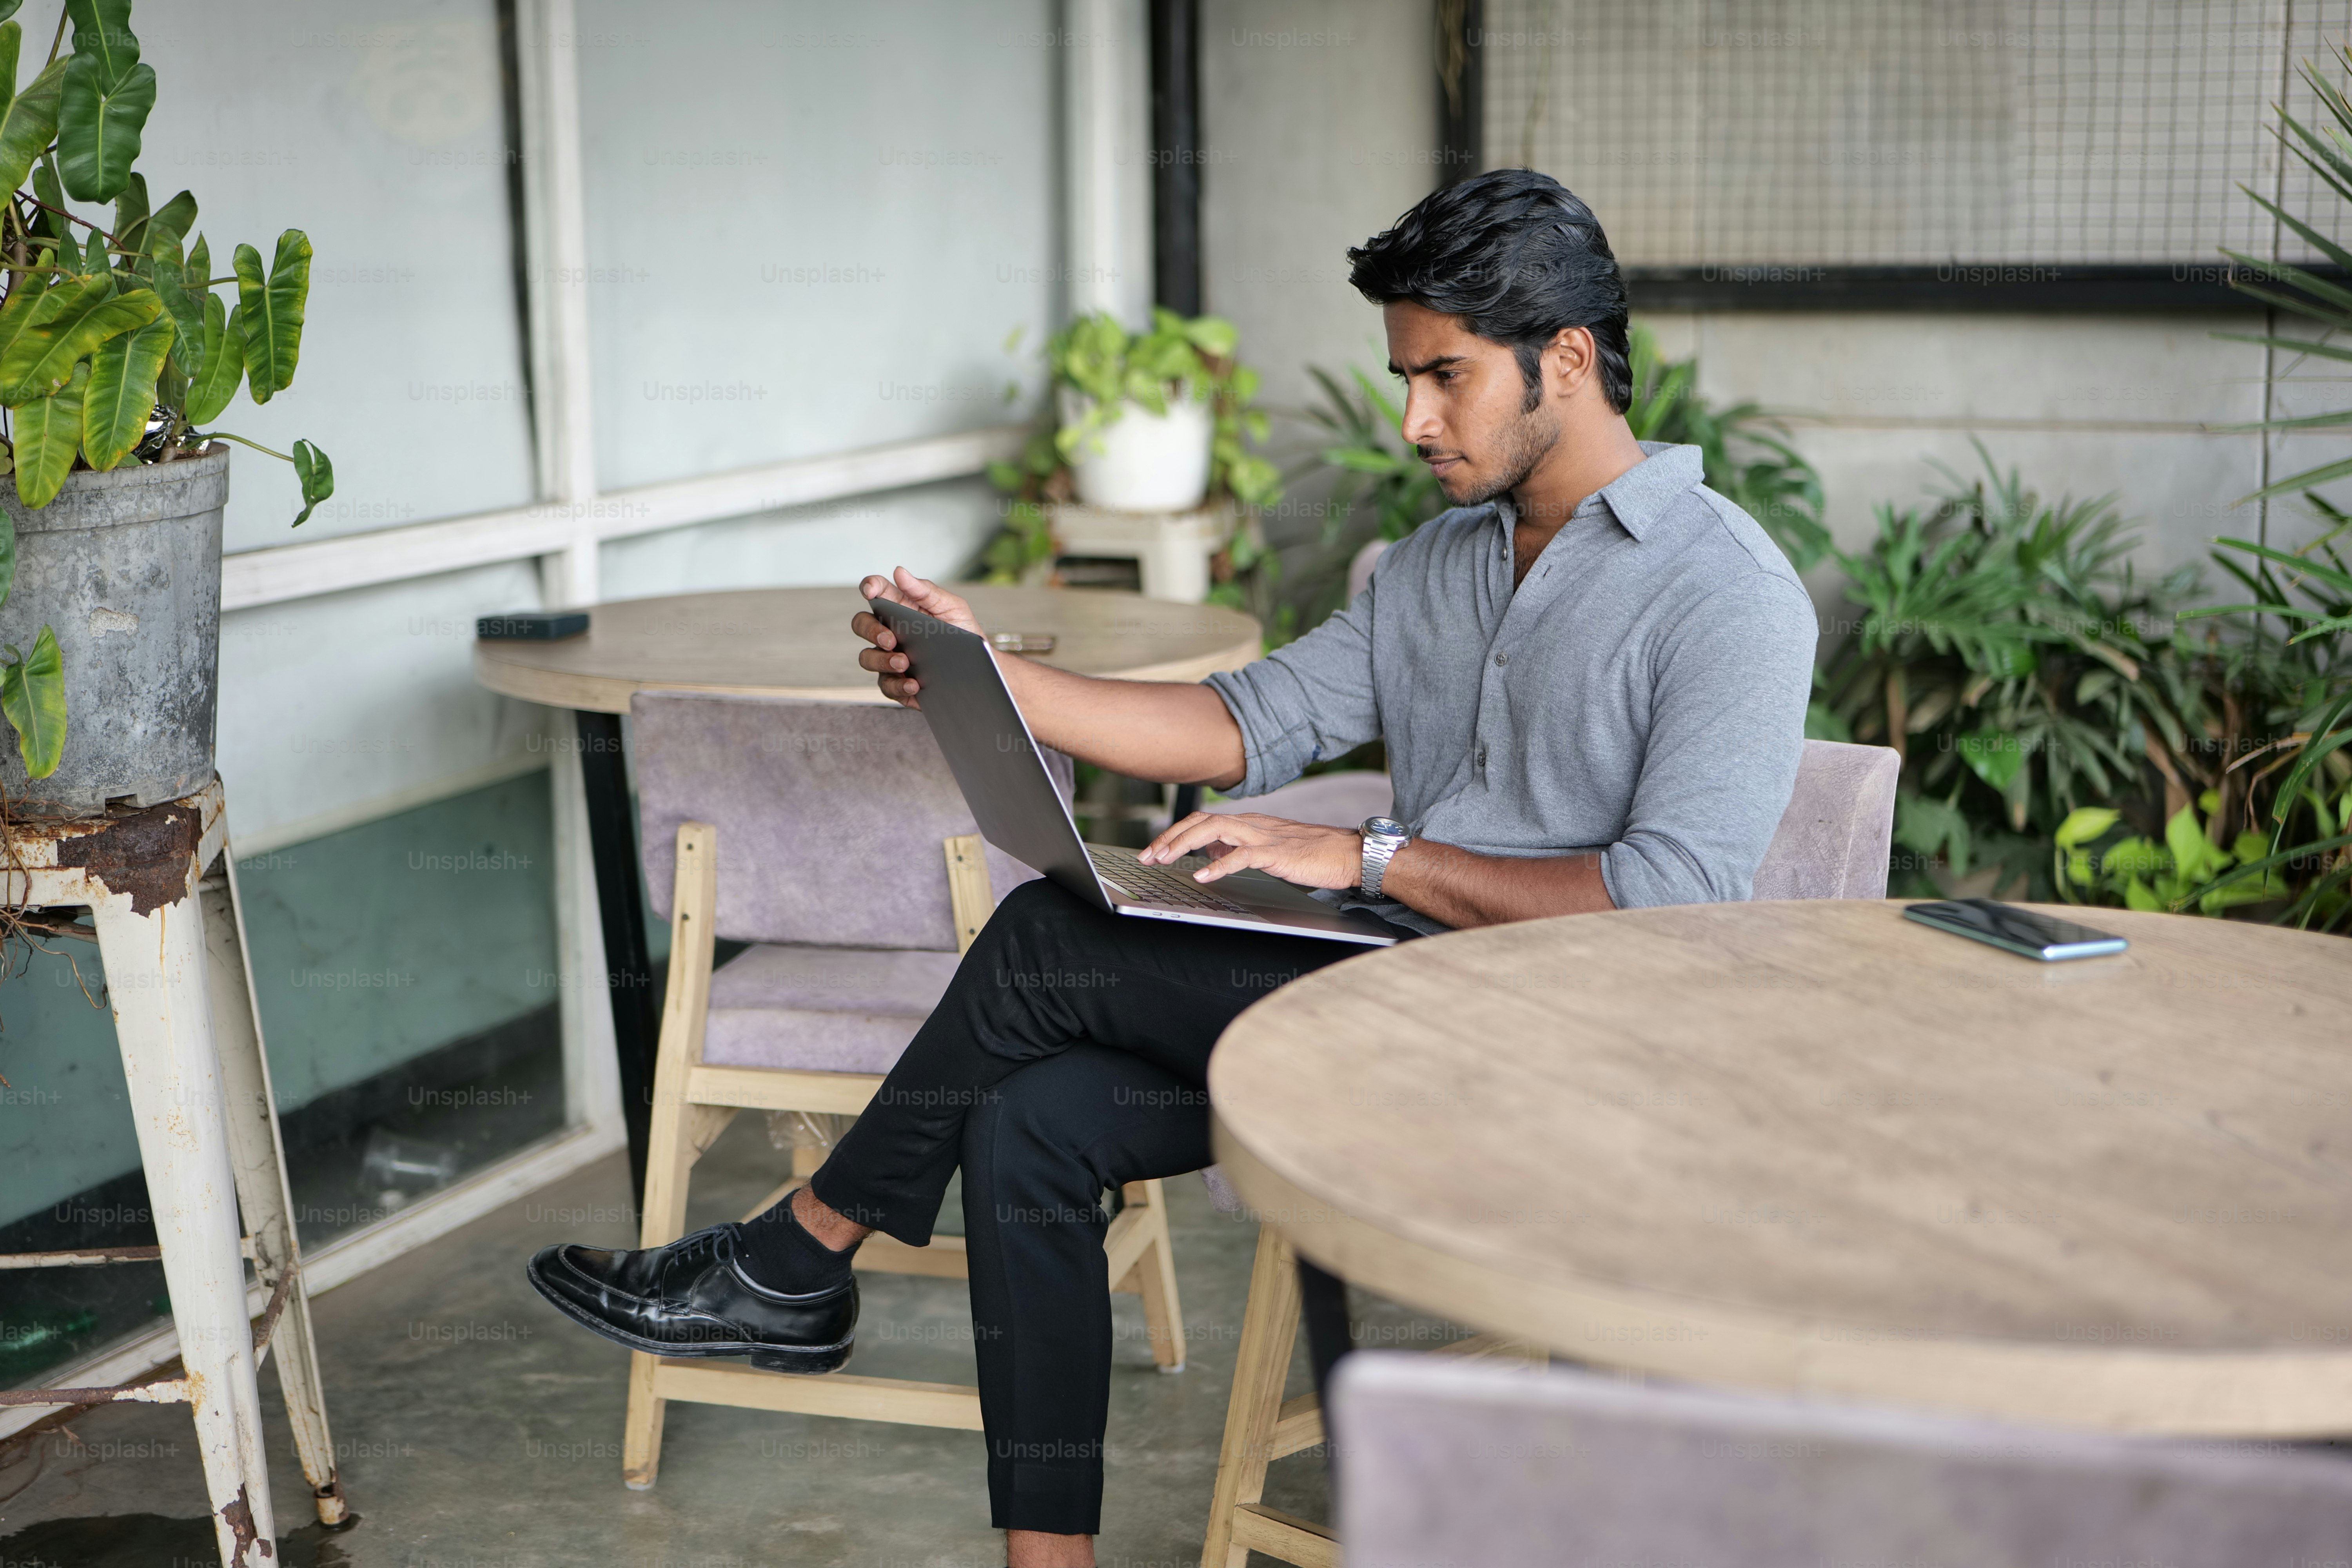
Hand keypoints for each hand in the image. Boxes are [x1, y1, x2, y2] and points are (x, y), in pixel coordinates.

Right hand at [851, 567, 983, 707]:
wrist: (978, 668)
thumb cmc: (962, 632)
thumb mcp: (951, 607)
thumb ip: (925, 590)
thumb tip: (899, 572)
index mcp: (900, 608)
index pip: (876, 593)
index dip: (869, 587)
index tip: (871, 590)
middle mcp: (889, 632)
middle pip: (862, 625)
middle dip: (870, 630)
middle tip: (891, 639)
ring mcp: (889, 658)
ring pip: (867, 658)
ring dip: (882, 660)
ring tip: (905, 663)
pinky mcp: (897, 683)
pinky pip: (887, 686)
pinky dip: (898, 686)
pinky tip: (914, 685)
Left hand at [1140, 811, 1362, 890]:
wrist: (1349, 854)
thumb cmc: (1313, 854)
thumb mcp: (1267, 849)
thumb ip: (1238, 848)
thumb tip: (1212, 853)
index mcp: (1248, 824)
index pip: (1203, 821)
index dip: (1174, 833)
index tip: (1153, 850)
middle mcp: (1252, 824)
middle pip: (1201, 821)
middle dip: (1169, 837)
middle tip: (1147, 856)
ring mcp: (1263, 837)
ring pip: (1215, 830)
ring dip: (1185, 844)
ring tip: (1164, 860)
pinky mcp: (1276, 853)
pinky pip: (1242, 856)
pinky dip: (1219, 866)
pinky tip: (1202, 876)